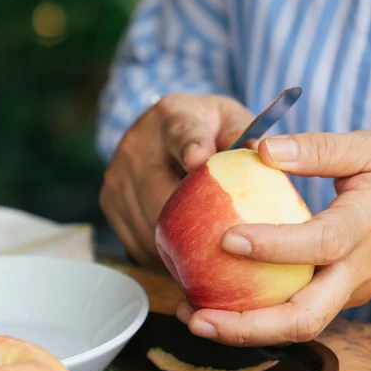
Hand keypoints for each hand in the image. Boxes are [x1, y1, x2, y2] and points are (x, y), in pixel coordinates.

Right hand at [100, 93, 253, 264]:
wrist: (162, 133)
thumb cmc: (208, 129)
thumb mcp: (230, 120)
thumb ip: (246, 134)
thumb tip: (262, 154)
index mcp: (172, 115)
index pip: (181, 131)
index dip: (190, 144)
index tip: (198, 158)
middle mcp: (136, 144)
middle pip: (164, 194)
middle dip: (197, 222)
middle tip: (230, 243)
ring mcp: (117, 176)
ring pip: (151, 227)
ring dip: (182, 245)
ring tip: (211, 252)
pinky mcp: (109, 205)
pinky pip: (139, 244)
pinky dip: (165, 254)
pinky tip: (186, 253)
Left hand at [179, 129, 370, 344]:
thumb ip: (318, 148)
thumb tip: (261, 148)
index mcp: (367, 227)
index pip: (318, 244)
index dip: (273, 246)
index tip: (227, 237)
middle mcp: (358, 271)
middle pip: (305, 318)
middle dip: (248, 326)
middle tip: (196, 316)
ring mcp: (352, 291)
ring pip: (300, 325)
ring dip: (247, 329)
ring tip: (193, 315)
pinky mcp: (344, 295)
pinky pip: (301, 313)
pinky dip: (260, 315)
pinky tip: (220, 301)